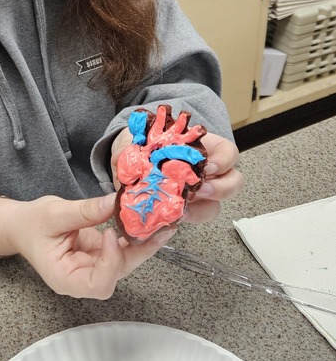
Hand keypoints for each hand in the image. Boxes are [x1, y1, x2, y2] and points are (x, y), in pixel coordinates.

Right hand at [13, 192, 175, 299]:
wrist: (22, 225)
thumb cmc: (30, 224)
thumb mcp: (54, 213)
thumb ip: (85, 211)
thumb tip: (115, 202)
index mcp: (65, 278)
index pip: (96, 283)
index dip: (110, 262)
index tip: (112, 234)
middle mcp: (82, 279)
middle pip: (117, 274)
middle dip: (139, 253)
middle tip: (159, 229)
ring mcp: (93, 267)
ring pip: (125, 263)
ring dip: (144, 244)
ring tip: (163, 225)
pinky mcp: (100, 254)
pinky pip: (122, 250)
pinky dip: (136, 237)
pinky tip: (151, 223)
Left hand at [110, 125, 241, 236]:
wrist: (134, 164)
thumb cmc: (146, 147)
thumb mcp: (142, 140)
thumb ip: (136, 146)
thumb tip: (126, 156)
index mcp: (205, 149)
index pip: (228, 153)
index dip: (224, 161)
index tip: (208, 166)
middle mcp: (208, 173)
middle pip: (234, 182)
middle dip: (222, 188)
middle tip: (200, 190)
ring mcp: (200, 194)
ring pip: (216, 206)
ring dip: (202, 210)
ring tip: (183, 210)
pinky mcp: (187, 210)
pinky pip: (194, 218)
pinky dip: (184, 220)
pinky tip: (171, 217)